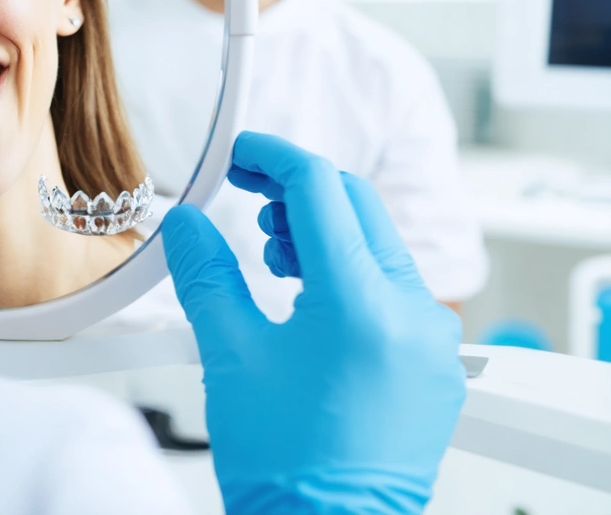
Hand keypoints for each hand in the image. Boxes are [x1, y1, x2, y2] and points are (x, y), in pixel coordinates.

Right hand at [163, 132, 464, 513]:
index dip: (273, 157)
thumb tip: (185, 224)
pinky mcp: (433, 363)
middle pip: (356, 208)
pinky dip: (349, 271)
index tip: (242, 152)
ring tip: (273, 252)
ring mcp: (431, 339)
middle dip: (296, 190)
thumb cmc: (285, 465)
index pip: (321, 188)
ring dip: (322, 230)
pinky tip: (308, 292)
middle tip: (247, 192)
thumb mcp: (230, 354)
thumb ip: (205, 272)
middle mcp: (412, 312)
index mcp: (362, 301)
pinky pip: (394, 289)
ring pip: (377, 246)